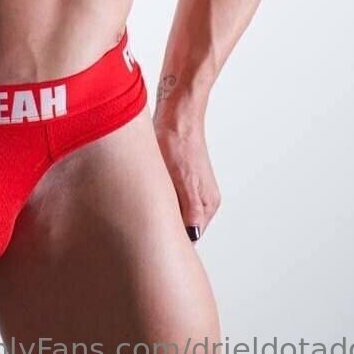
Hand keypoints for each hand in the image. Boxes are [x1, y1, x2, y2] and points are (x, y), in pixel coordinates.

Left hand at [153, 116, 220, 241]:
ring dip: (160, 209)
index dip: (172, 238)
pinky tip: (147, 189)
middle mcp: (202, 200)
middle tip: (145, 220)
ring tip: (146, 201)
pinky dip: (157, 195)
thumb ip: (191, 211)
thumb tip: (194, 235)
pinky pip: (168, 196)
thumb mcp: (184, 181)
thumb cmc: (179, 144)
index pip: (190, 236)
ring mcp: (190, 188)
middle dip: (165, 224)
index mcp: (207, 205)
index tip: (154, 237)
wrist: (176, 115)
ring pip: (173, 210)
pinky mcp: (179, 177)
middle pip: (182, 225)